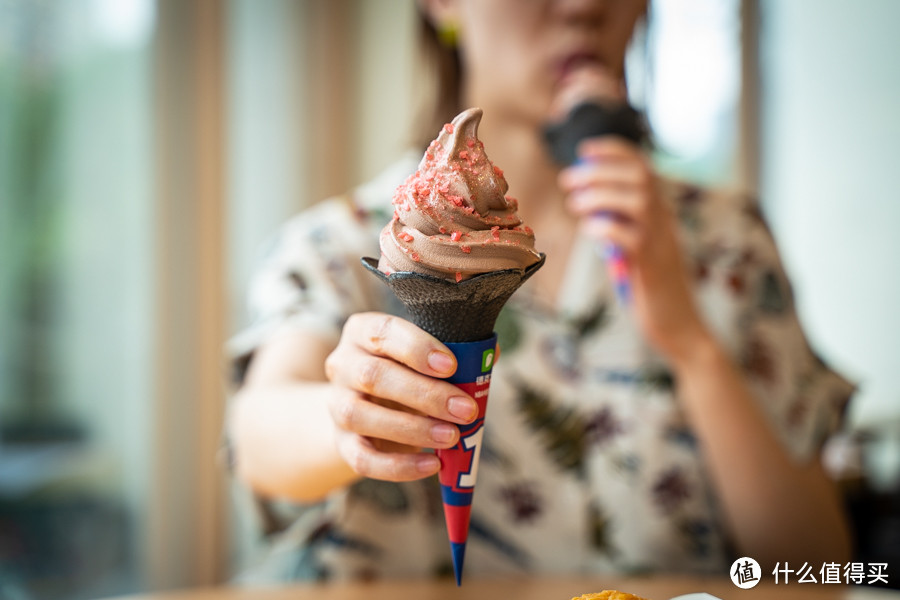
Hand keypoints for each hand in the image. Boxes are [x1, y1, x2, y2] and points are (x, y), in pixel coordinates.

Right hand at [323, 312, 478, 480]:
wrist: (367, 409)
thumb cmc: (405, 373)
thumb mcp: (424, 357)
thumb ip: (454, 353)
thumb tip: (490, 358)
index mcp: (363, 332)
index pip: (383, 332)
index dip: (417, 349)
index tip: (451, 365)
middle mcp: (343, 365)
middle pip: (374, 376)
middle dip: (425, 394)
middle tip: (465, 409)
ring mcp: (337, 405)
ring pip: (362, 416)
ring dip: (412, 428)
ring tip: (452, 436)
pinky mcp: (342, 443)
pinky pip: (363, 458)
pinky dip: (399, 466)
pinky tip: (432, 464)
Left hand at [558, 139, 711, 364]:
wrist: (680, 327)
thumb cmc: (652, 289)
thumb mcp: (637, 250)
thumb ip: (621, 227)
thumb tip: (592, 209)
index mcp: (661, 214)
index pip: (644, 168)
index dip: (614, 152)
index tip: (584, 150)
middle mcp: (665, 222)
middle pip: (639, 177)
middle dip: (600, 171)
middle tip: (568, 180)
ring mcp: (662, 242)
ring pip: (637, 200)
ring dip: (600, 195)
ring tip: (574, 204)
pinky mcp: (653, 266)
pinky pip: (633, 237)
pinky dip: (607, 228)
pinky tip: (589, 231)